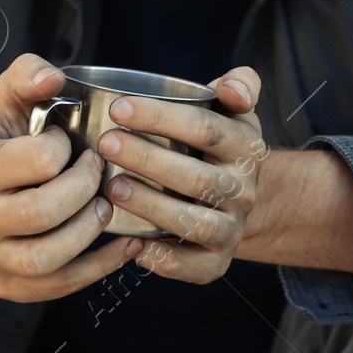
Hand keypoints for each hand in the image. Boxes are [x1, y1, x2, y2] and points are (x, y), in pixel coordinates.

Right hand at [0, 54, 143, 301]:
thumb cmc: (14, 133)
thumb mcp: (14, 94)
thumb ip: (30, 73)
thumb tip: (52, 79)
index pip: (38, 160)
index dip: (68, 149)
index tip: (75, 142)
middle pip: (40, 214)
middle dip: (85, 190)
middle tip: (100, 172)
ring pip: (44, 260)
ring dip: (89, 233)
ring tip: (106, 208)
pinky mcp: (7, 282)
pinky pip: (55, 288)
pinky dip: (98, 269)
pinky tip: (126, 244)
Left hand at [94, 66, 266, 283]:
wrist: (237, 197)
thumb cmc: (217, 144)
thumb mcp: (233, 110)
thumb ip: (239, 85)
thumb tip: (231, 88)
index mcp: (246, 147)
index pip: (206, 129)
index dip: (162, 118)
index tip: (119, 108)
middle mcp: (244, 190)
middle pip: (196, 177)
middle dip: (147, 159)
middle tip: (106, 143)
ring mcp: (232, 228)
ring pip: (194, 222)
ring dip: (151, 206)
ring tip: (111, 188)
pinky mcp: (217, 261)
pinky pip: (193, 267)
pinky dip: (163, 259)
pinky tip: (133, 242)